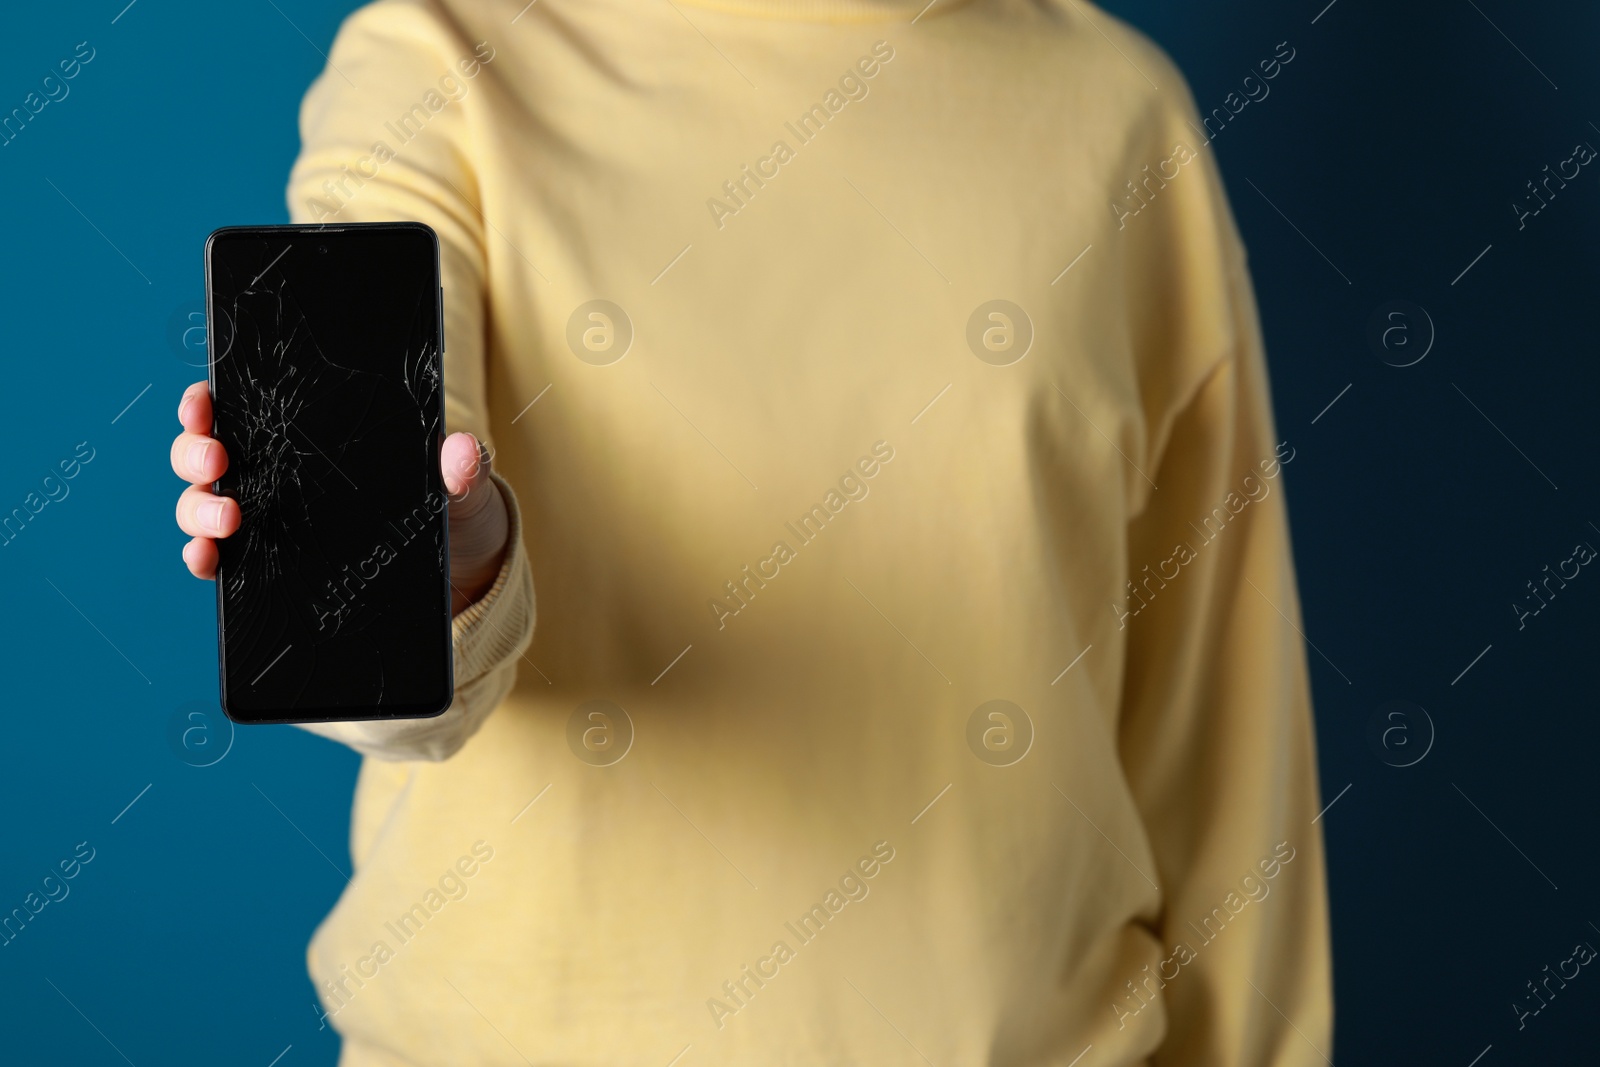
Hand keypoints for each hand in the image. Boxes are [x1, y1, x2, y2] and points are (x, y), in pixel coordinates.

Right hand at [170, 381, 509, 616]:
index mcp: (310, 434)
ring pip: (202, 504)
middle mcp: (276, 472)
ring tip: (228, 521)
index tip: (204, 401)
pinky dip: (203, 558)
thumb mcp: (461, 487)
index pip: (242, 405)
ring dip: (197, 509)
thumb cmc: (450, 510)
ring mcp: (268, 519)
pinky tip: (209, 561)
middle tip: (217, 462)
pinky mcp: (270, 563)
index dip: (208, 399)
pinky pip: (220, 558)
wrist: (457, 572)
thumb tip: (462, 451)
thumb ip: (462, 468)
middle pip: (206, 453)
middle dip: (194, 452)